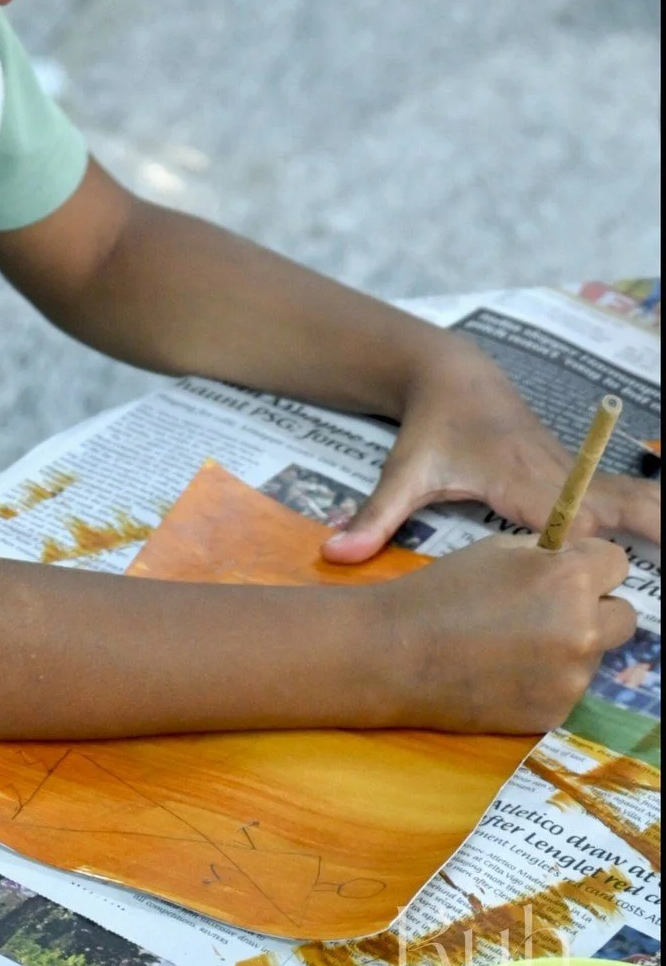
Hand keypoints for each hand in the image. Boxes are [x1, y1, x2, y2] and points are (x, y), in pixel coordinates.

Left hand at [322, 340, 660, 562]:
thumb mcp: (402, 472)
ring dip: (659, 520)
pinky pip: (629, 497)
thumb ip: (374, 516)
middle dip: (649, 533)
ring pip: (635, 496)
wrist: (454, 377)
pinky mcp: (581, 477)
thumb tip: (333, 554)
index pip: (566, 526)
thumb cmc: (431, 428)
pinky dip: (655, 513)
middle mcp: (558, 477)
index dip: (580, 556)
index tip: (595, 588)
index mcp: (520, 481)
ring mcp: (576, 474)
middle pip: (619, 508)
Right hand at [376, 532, 637, 732]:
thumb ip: (546, 557)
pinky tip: (504, 670)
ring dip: (569, 643)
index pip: (617, 563)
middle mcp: (583, 630)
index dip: (590, 563)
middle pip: (623, 615)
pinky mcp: (555, 713)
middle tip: (547, 607)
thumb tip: (574, 561)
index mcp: (569, 580)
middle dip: (593, 606)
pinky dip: (547, 677)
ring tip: (513, 641)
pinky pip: (568, 686)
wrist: (395, 653)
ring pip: (595, 653)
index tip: (567, 569)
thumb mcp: (496, 551)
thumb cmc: (439, 591)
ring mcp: (572, 678)